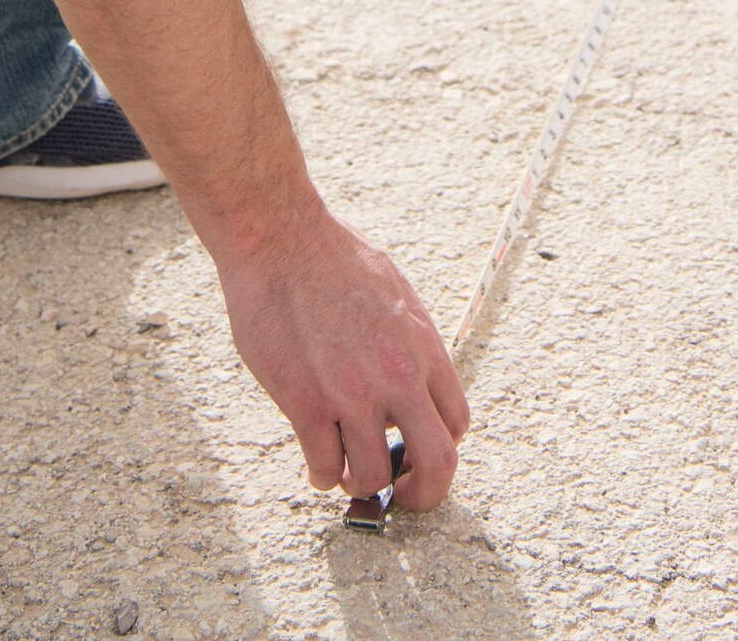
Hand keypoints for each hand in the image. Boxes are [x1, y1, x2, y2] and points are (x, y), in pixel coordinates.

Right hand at [215, 201, 468, 511]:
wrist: (280, 239)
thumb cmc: (332, 256)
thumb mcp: (395, 290)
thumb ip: (408, 340)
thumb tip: (413, 376)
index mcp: (423, 347)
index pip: (456, 422)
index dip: (438, 446)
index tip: (416, 450)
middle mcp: (397, 376)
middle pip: (437, 463)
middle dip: (423, 493)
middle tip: (402, 498)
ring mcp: (352, 394)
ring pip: (374, 476)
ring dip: (361, 482)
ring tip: (346, 471)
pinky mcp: (306, 403)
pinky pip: (324, 467)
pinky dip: (322, 475)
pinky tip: (316, 463)